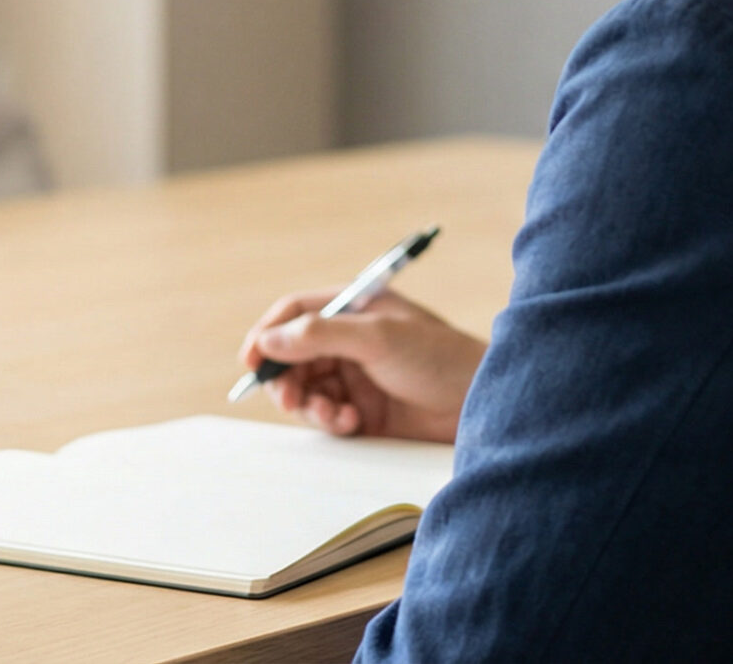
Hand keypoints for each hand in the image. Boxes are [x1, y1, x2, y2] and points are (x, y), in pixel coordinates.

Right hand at [238, 288, 486, 442]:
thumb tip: (267, 340)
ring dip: (310, 405)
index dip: (268, 334)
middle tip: (290, 400)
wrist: (482, 404)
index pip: (296, 312)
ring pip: (306, 389)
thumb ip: (320, 335)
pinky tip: (351, 423)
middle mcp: (350, 339)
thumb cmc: (440, 358)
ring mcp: (356, 375)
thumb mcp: (379, 338)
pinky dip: (329, 421)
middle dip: (286, 378)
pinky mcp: (364, 411)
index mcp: (355, 308)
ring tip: (333, 416)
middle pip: (292, 355)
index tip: (250, 360)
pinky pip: (326, 415)